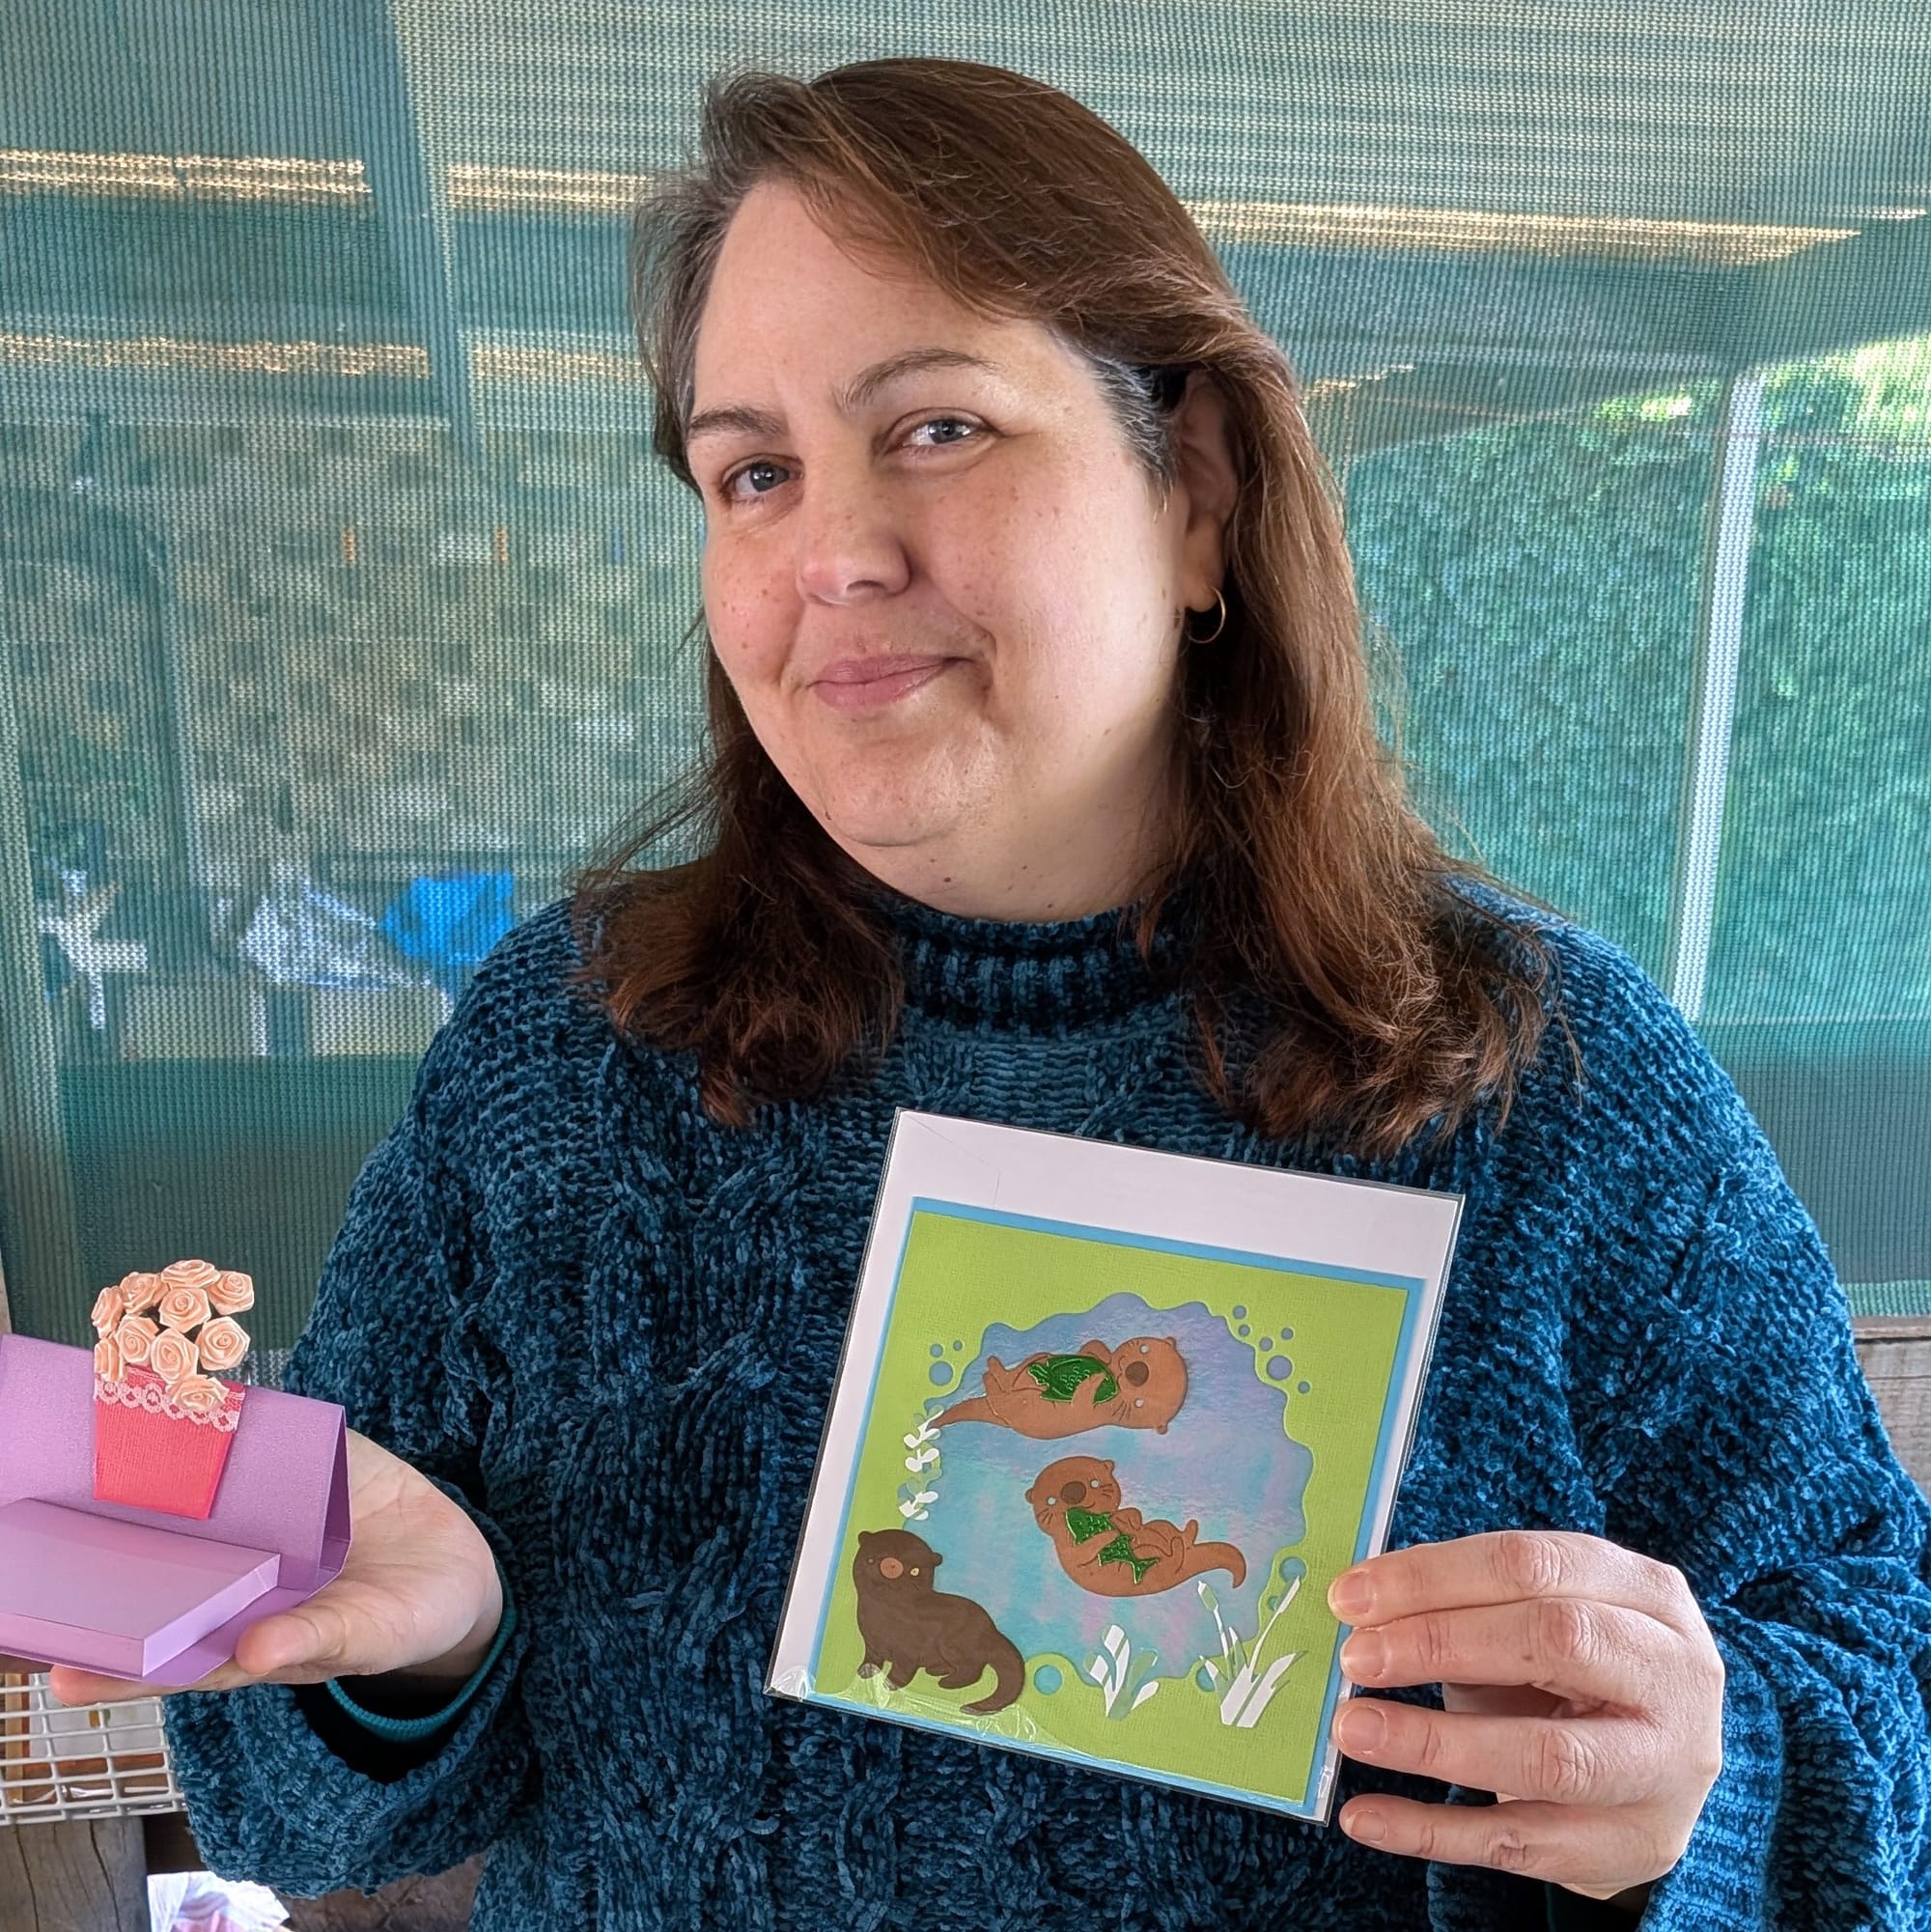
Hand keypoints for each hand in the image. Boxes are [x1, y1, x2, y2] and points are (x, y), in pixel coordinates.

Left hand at [6, 1430, 502, 1708]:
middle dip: (97, 1571)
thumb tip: (257, 1655)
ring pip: (189, 1503)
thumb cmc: (406, 1620)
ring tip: (81, 1468)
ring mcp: (257, 1520)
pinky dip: (212, 1423)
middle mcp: (232, 1579)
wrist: (458, 1564)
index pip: (163, 1654)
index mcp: (241, 1635)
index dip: (112, 1664)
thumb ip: (320, 1640)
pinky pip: (246, 1443)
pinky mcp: (293, 1466)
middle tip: (39, 1565)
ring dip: (141, 1483)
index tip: (59, 1673)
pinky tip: (176, 1402)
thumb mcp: (375, 1635)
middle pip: (154, 1576)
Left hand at [1326, 1529, 1723, 1901]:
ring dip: (1434, 1742)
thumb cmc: (1574, 1673)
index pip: (1532, 1565)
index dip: (1434, 1576)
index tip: (1351, 1596)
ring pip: (1546, 1757)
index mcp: (1647, 1593)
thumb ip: (1466, 1604)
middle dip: (1440, 1643)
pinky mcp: (1628, 1847)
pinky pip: (1517, 1843)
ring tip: (1351, 1729)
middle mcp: (1673, 1677)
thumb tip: (1358, 1606)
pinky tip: (1362, 1816)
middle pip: (1555, 1642)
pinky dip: (1429, 1829)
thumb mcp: (1540, 1618)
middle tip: (1356, 1658)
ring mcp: (1661, 1770)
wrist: (1655, 1772)